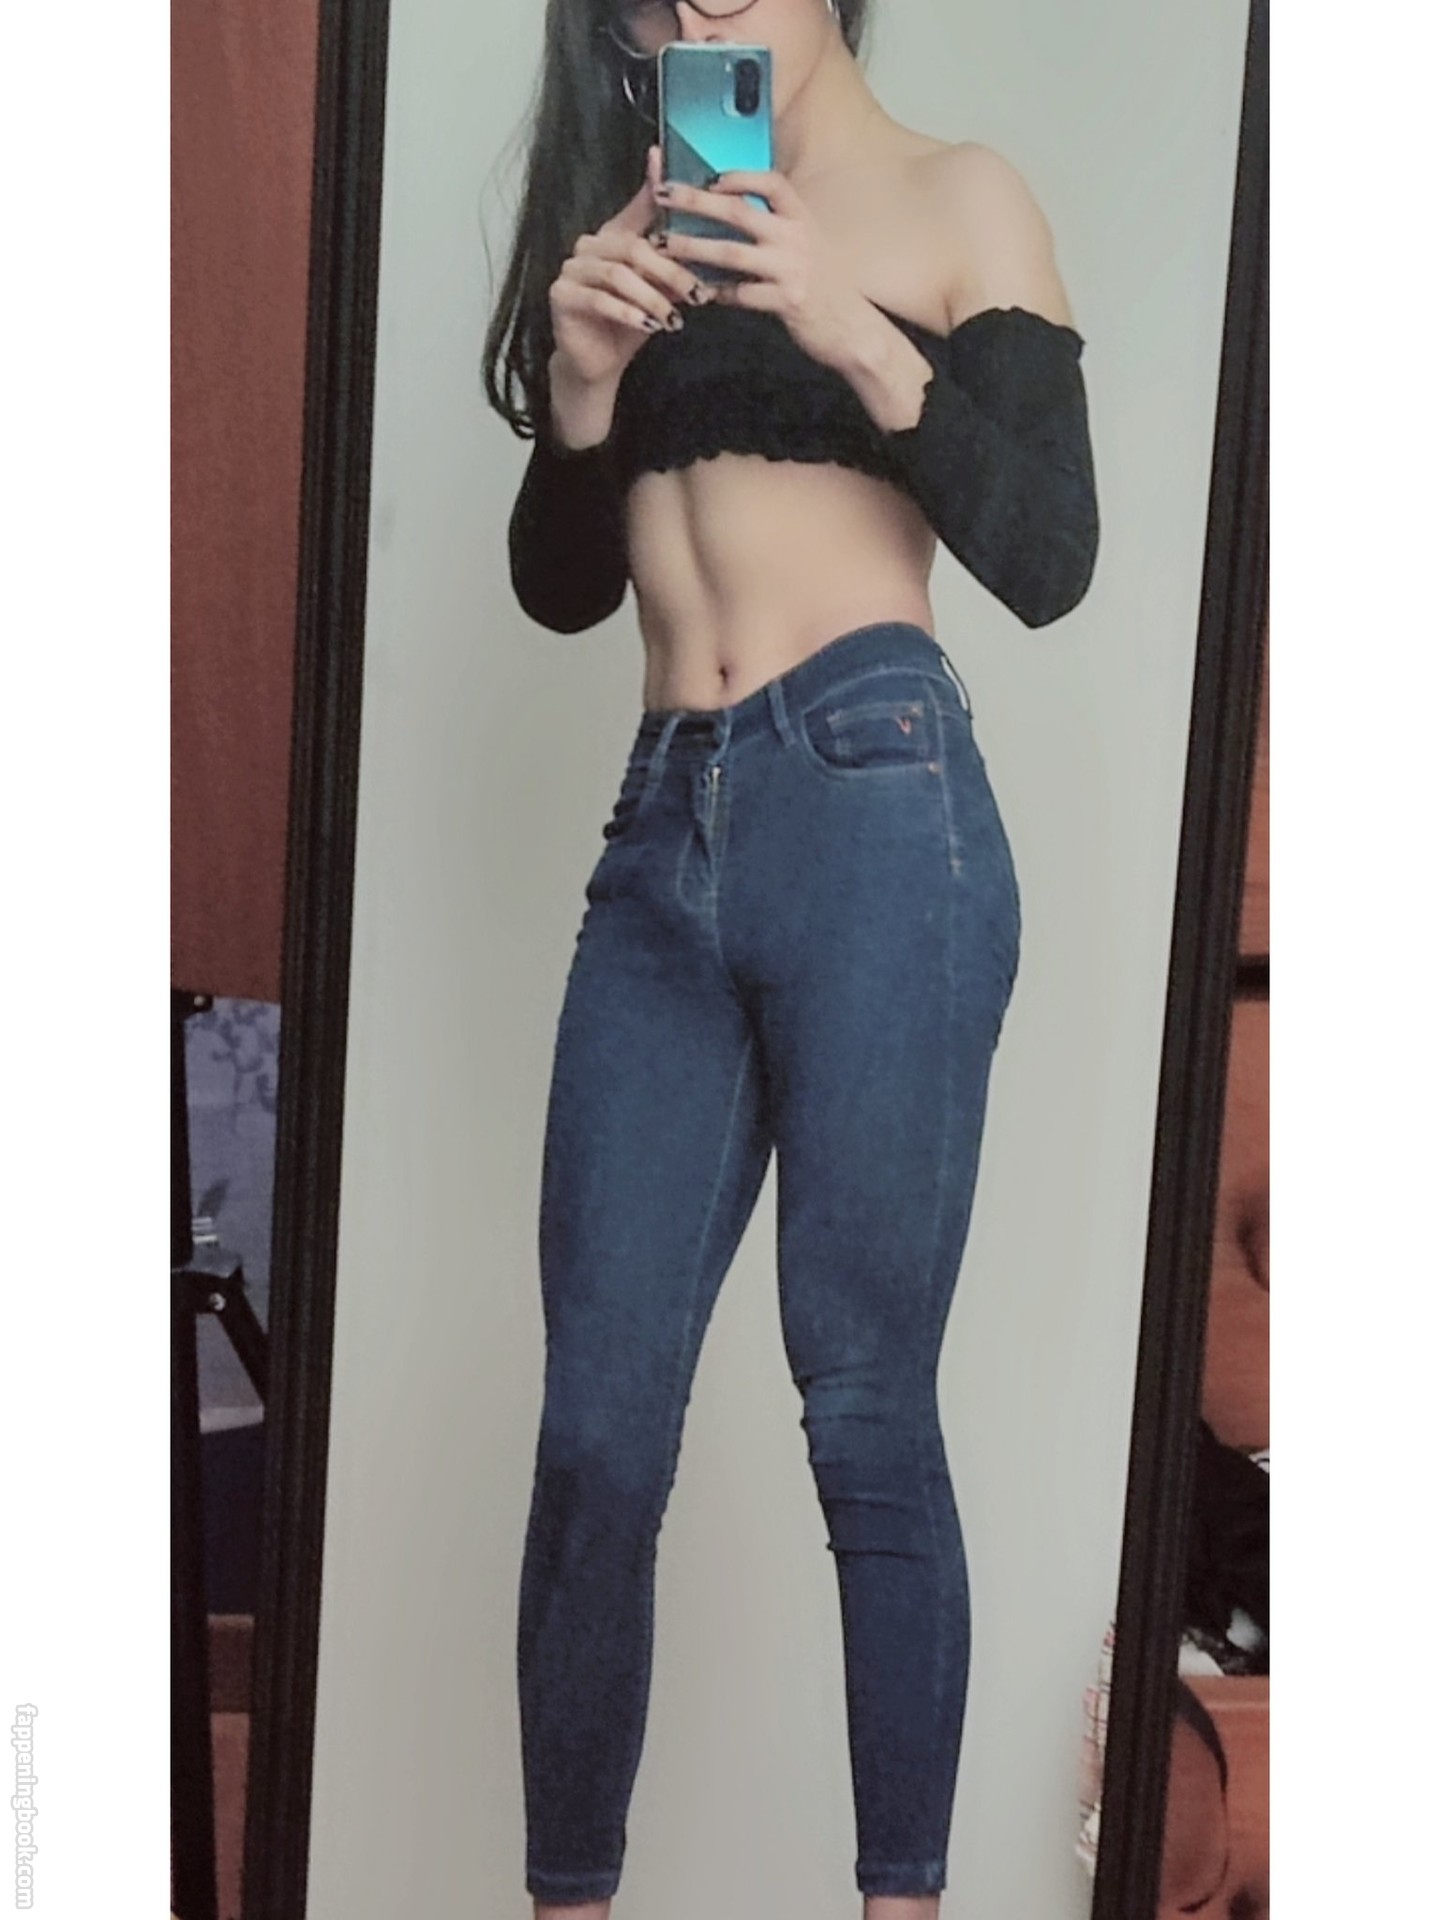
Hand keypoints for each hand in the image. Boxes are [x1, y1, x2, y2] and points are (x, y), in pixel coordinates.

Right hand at [548, 144, 715, 393]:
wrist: (599, 362)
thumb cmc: (630, 324)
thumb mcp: (659, 291)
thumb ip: (674, 264)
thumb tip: (708, 244)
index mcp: (613, 237)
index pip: (636, 207)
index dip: (650, 185)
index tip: (662, 157)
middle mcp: (589, 246)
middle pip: (635, 248)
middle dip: (670, 273)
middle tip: (697, 295)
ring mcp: (572, 268)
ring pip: (618, 275)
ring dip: (651, 299)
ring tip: (673, 321)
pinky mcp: (561, 294)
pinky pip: (599, 300)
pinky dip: (627, 314)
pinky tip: (648, 326)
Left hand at [653, 167, 877, 370]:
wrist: (855, 329)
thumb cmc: (828, 287)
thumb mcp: (811, 246)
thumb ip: (781, 227)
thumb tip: (744, 209)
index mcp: (802, 219)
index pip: (770, 183)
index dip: (738, 176)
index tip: (709, 175)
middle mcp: (797, 238)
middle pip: (738, 211)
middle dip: (696, 200)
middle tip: (663, 193)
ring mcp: (791, 270)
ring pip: (731, 253)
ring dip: (693, 247)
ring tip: (664, 244)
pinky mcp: (786, 302)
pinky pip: (740, 295)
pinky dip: (717, 293)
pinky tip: (698, 292)